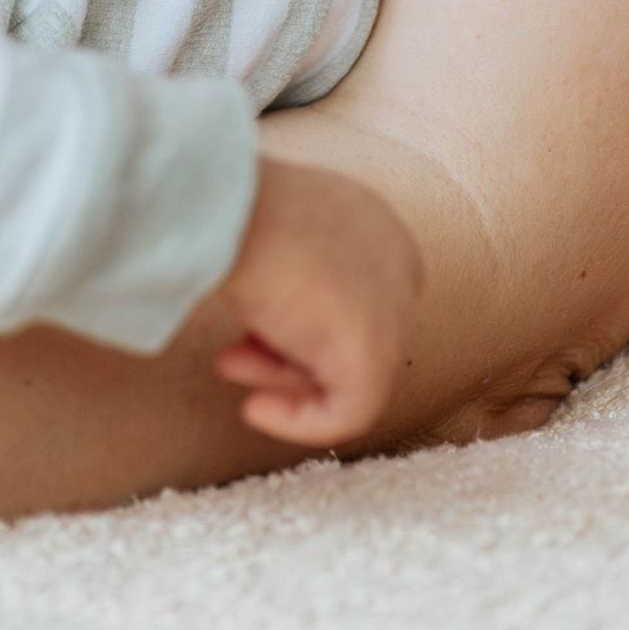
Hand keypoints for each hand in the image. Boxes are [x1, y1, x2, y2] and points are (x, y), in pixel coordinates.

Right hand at [205, 155, 422, 446]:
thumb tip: (274, 307)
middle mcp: (398, 263)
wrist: (230, 211)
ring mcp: (393, 310)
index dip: (294, 320)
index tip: (245, 332)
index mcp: (376, 224)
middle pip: (347, 334)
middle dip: (286, 351)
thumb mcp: (271, 228)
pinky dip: (301, 421)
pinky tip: (256, 410)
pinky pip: (349, 410)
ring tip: (230, 368)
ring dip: (283, 378)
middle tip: (232, 358)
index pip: (350, 294)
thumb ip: (292, 267)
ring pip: (348, 371)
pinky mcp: (374, 355)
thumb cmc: (233, 208)